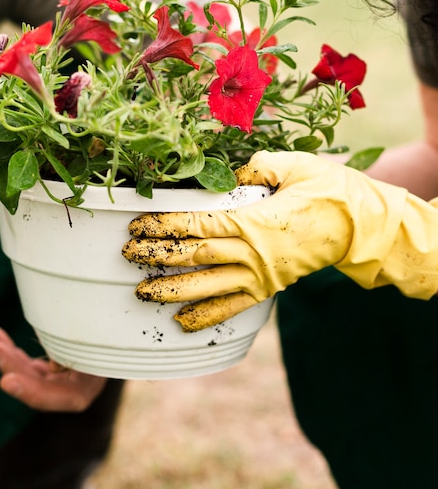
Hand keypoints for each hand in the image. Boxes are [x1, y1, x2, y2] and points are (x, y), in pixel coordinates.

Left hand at [0, 325, 106, 411]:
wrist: (121, 335)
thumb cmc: (112, 338)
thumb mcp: (97, 346)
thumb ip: (73, 356)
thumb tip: (52, 366)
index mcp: (81, 393)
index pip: (48, 397)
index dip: (26, 390)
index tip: (6, 380)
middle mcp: (65, 392)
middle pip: (30, 384)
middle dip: (11, 365)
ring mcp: (54, 380)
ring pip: (24, 371)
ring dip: (7, 354)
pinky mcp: (46, 369)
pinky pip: (24, 361)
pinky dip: (11, 348)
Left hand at [122, 150, 437, 331]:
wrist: (360, 228)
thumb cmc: (328, 191)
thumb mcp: (293, 166)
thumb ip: (257, 165)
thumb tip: (228, 170)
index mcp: (250, 221)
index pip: (195, 225)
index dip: (163, 226)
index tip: (137, 226)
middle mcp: (249, 253)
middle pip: (192, 257)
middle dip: (156, 257)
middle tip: (127, 255)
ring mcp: (258, 275)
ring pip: (206, 287)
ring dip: (171, 291)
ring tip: (142, 293)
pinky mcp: (267, 288)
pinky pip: (232, 307)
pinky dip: (206, 316)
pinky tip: (181, 323)